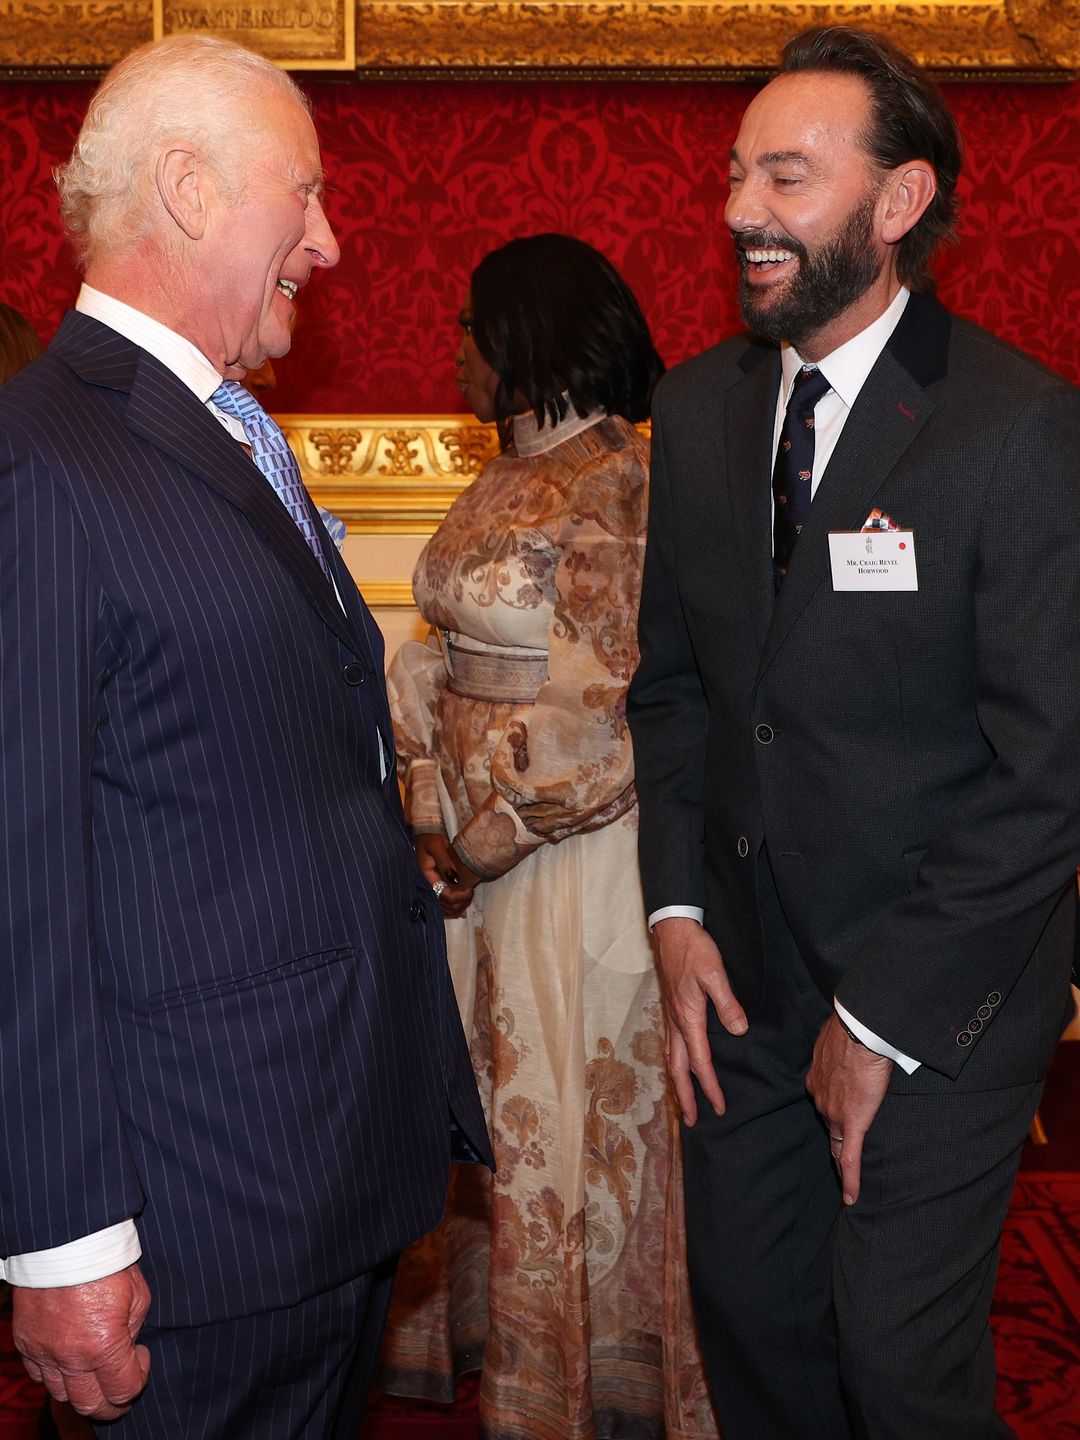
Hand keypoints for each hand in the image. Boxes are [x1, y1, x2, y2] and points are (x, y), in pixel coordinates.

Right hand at [11, 1263, 150, 1420]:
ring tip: (95, 1370)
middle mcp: (70, 1358)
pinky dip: (56, 1374)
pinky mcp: (26, 1343)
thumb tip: (127, 1350)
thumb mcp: (138, 1296)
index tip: (141, 1358)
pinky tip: (70, 1358)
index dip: (139, 1379)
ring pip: (62, 1395)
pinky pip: (39, 1375)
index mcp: (103, 1346)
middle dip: (112, 1403)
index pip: (124, 1391)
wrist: (67, 1242)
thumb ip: (133, 1331)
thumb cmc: (107, 1264)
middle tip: (121, 1386)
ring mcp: (44, 1353)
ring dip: (82, 1390)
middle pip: (91, 1406)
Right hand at [415, 832, 477, 917]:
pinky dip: (453, 910)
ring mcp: (431, 889)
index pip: (444, 895)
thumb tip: (454, 876)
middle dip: (461, 902)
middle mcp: (428, 887)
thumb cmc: (429, 839)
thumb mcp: (436, 845)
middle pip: (446, 905)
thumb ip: (444, 860)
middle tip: (471, 892)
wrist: (423, 839)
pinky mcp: (434, 889)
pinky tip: (462, 910)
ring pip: (445, 908)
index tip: (469, 889)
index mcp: (427, 877)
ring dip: (458, 907)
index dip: (459, 896)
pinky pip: (442, 906)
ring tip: (468, 898)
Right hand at [653, 918, 747, 1125]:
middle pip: (677, 1068)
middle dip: (685, 1097)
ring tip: (683, 1102)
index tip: (720, 1108)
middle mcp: (675, 1023)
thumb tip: (738, 1031)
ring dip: (677, 1083)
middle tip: (692, 1121)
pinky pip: (670, 1046)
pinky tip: (680, 1065)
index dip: (710, 1087)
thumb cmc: (694, 950)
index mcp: (688, 1018)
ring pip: (670, 1059)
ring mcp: (670, 1017)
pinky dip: (674, 1064)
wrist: (672, 930)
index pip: (700, 1062)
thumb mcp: (715, 974)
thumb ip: (727, 1004)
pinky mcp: (670, 1010)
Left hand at [806, 1014, 892, 1205]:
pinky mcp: (852, 1123)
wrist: (859, 1032)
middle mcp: (821, 1099)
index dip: (830, 1113)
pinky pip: (849, 1157)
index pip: (823, 1103)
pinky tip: (850, 1198)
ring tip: (846, 1185)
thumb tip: (847, 1045)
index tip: (834, 1119)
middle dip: (835, 1139)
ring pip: (837, 1145)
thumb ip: (839, 1051)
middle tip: (841, 1157)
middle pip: (828, 1126)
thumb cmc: (851, 1029)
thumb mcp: (837, 1040)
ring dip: (842, 1163)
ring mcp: (835, 1114)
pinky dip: (850, 1179)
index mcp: (817, 1080)